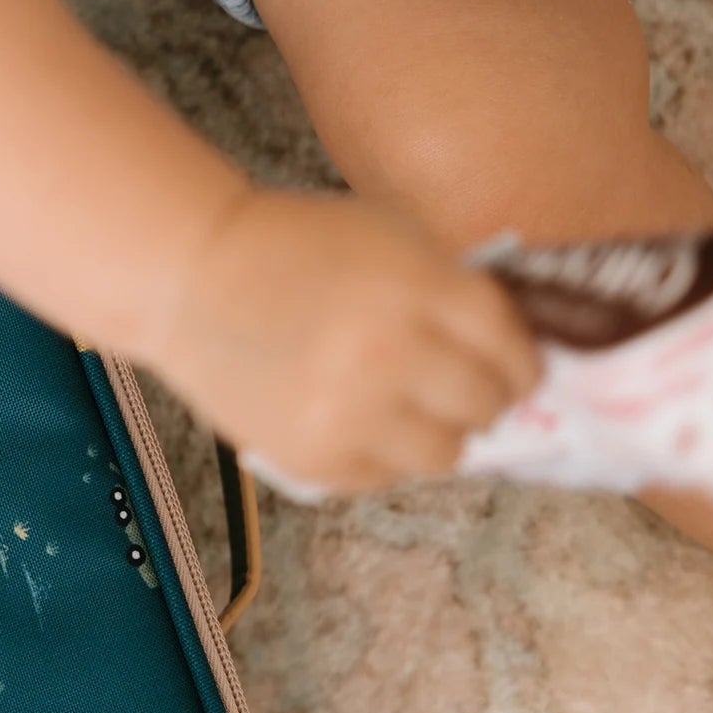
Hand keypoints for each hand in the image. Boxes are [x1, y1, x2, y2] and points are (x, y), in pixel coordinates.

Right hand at [154, 187, 540, 492]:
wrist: (190, 278)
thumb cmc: (295, 248)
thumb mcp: (389, 236)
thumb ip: (454, 287)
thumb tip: (516, 349)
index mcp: (416, 288)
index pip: (511, 347)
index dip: (522, 360)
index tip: (514, 367)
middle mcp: (388, 357)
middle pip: (486, 404)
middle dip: (484, 395)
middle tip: (460, 387)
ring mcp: (348, 416)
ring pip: (445, 454)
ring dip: (437, 431)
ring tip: (406, 408)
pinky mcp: (311, 459)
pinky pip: (384, 476)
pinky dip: (381, 453)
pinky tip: (353, 417)